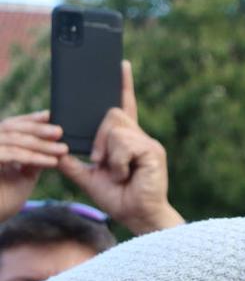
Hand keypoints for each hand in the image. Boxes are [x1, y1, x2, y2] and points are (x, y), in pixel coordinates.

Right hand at [0, 111, 67, 220]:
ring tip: (63, 148)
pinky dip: (33, 157)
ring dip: (41, 144)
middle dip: (37, 128)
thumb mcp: (23, 175)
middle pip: (12, 128)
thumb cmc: (3, 200)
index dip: (31, 120)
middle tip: (60, 130)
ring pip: (14, 141)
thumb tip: (52, 144)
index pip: (12, 126)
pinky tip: (52, 162)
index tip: (51, 116)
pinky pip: (12, 155)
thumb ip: (33, 159)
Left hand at [56, 61, 183, 234]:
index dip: (123, 85)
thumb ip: (72, 162)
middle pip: (111, 113)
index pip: (124, 106)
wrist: (137, 216)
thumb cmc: (119, 198)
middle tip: (101, 162)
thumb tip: (55, 149)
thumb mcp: (87, 177)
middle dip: (98, 137)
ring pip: (115, 128)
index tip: (121, 64)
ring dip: (108, 153)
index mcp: (125, 140)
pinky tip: (126, 173)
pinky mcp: (153, 151)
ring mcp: (148, 143)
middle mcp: (139, 137)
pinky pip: (124, 142)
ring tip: (118, 172)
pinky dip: (117, 161)